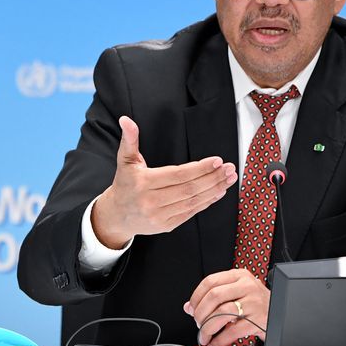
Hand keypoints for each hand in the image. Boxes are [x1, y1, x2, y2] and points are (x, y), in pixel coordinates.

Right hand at [91, 116, 236, 248]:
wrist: (116, 215)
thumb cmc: (125, 184)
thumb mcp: (125, 160)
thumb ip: (129, 139)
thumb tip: (126, 120)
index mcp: (143, 182)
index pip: (178, 174)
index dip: (200, 168)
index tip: (217, 161)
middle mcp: (151, 201)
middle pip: (189, 189)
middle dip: (213, 178)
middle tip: (229, 168)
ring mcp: (159, 216)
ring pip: (193, 202)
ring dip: (214, 189)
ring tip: (229, 178)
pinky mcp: (166, 226)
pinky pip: (190, 213)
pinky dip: (206, 202)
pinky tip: (218, 192)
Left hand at [184, 268, 269, 345]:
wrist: (280, 311)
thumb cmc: (256, 302)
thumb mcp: (238, 291)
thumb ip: (215, 295)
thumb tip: (190, 307)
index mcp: (239, 275)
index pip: (210, 281)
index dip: (196, 297)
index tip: (191, 309)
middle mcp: (246, 286)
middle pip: (214, 296)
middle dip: (201, 313)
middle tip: (198, 323)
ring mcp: (253, 303)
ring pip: (221, 313)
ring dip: (208, 327)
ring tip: (205, 335)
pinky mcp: (257, 320)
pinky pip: (232, 331)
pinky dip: (219, 340)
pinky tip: (214, 344)